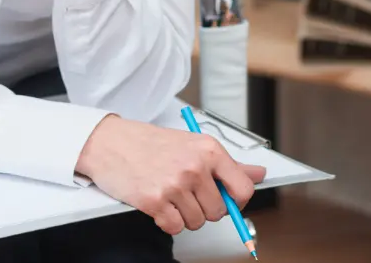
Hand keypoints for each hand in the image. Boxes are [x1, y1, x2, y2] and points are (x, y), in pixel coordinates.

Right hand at [76, 116, 266, 235]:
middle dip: (206, 209)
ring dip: (186, 216)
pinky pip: (175, 227)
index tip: (230, 203)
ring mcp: (174, 185)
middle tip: (189, 195)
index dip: (238, 202)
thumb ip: (228, 164)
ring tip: (172, 197)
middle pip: (218, 211)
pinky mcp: (154, 201)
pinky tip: (161, 205)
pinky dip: (169, 222)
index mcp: (209, 150)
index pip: (243, 189)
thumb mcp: (194, 144)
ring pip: (197, 222)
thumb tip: (259, 174)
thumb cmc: (151, 143)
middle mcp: (194, 167)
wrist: (112, 143)